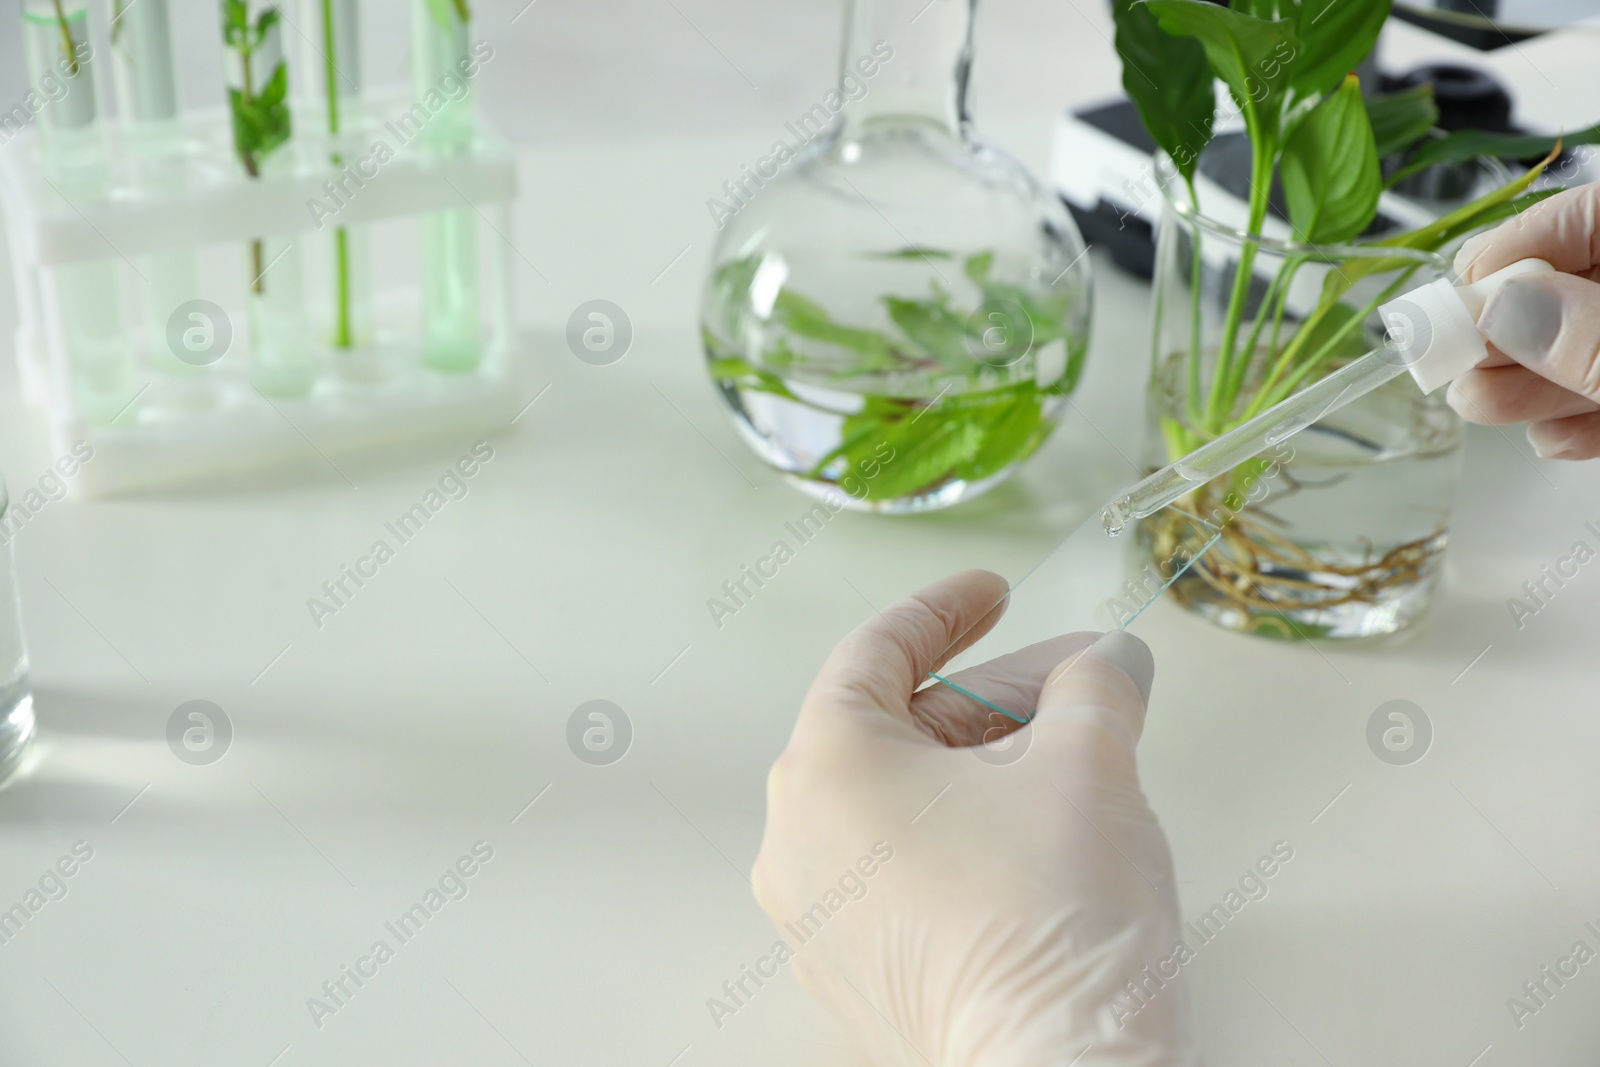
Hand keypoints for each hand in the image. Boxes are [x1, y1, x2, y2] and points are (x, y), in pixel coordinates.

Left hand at [752, 570, 1198, 1066]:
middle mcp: (797, 839)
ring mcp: (819, 915)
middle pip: (895, 728)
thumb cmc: (1052, 925)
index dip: (945, 611)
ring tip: (1071, 756)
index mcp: (825, 768)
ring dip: (982, 765)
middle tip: (1073, 683)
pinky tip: (1035, 833)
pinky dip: (958, 832)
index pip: (876, 653)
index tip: (992, 593)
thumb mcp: (1089, 766)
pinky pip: (898, 866)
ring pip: (900, 801)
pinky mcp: (855, 971)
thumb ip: (1094, 690)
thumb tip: (1106, 665)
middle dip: (991, 696)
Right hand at [1449, 180, 1599, 458]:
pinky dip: (1581, 419)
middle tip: (1455, 359)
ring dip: (1532, 383)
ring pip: (1588, 347)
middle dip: (1510, 329)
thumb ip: (1590, 336)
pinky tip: (1554, 437)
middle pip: (1575, 288)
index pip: (1589, 214)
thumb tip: (1495, 309)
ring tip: (1479, 405)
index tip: (1458, 289)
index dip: (1517, 247)